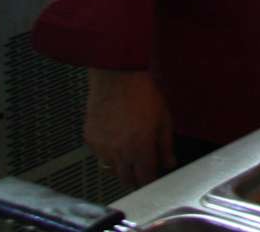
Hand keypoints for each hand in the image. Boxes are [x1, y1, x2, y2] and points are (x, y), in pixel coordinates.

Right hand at [84, 68, 173, 187]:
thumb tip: (169, 162)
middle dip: (136, 178)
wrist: (117, 78)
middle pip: (126, 179)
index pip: (145, 178)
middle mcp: (119, 152)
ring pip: (111, 169)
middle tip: (142, 171)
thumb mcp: (164, 119)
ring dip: (121, 167)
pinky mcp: (90, 140)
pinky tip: (115, 140)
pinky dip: (108, 153)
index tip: (154, 177)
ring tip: (129, 154)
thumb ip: (166, 145)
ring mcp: (102, 148)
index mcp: (140, 148)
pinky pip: (100, 155)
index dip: (151, 181)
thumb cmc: (142, 94)